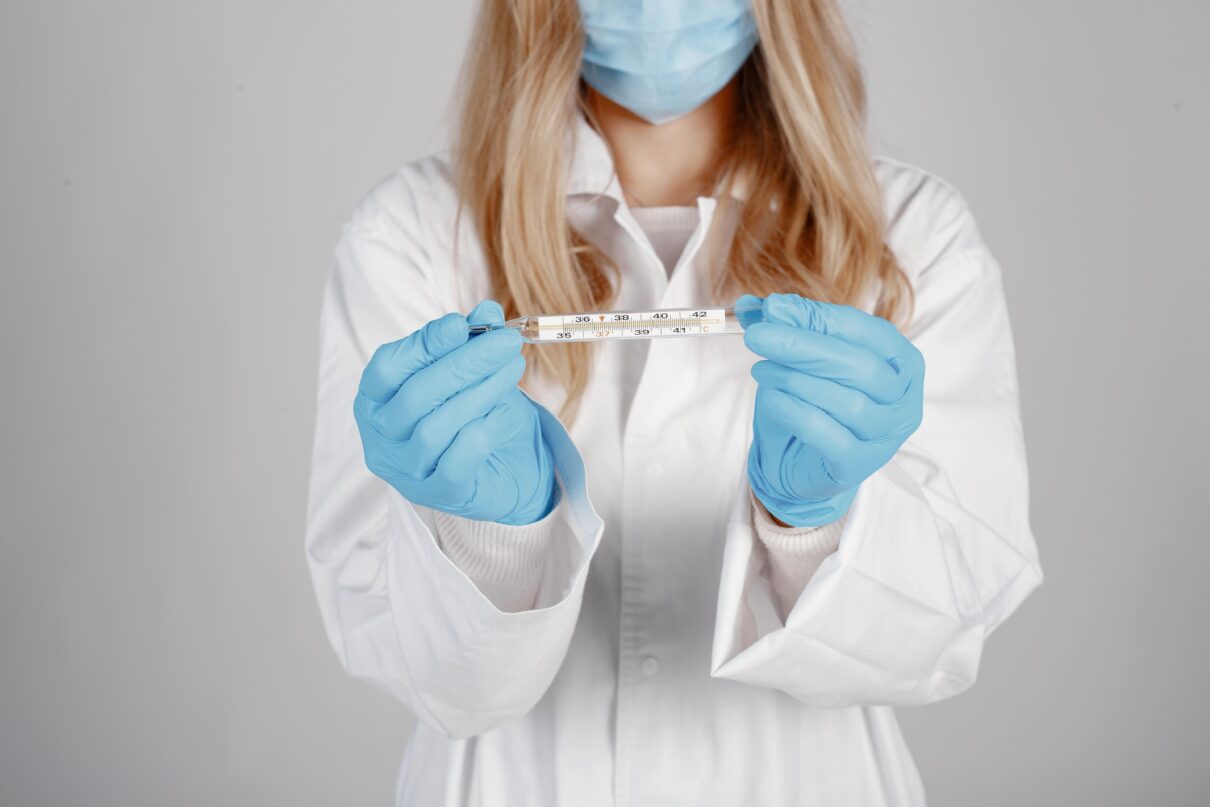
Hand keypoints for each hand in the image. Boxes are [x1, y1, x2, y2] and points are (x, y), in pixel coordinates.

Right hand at [353, 300, 556, 524]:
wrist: (500, 470)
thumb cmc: (471, 415)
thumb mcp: (467, 372)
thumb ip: (470, 342)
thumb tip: (487, 312)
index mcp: (375, 401)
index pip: (386, 370)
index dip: (422, 345)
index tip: (460, 324)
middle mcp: (382, 438)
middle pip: (416, 396)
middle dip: (464, 363)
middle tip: (505, 342)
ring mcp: (407, 470)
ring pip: (435, 427)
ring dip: (480, 392)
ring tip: (512, 368)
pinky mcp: (439, 494)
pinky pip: (458, 461)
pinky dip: (484, 430)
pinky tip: (506, 411)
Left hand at [738, 293, 924, 526]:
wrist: (798, 461)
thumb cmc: (811, 401)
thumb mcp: (801, 358)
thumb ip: (781, 327)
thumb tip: (748, 305)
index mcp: (901, 360)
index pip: (865, 331)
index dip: (818, 317)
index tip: (773, 308)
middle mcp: (903, 398)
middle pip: (859, 366)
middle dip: (804, 346)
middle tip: (758, 335)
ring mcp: (886, 435)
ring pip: (848, 402)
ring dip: (797, 380)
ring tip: (760, 369)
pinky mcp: (859, 465)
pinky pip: (830, 436)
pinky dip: (797, 413)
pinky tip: (771, 398)